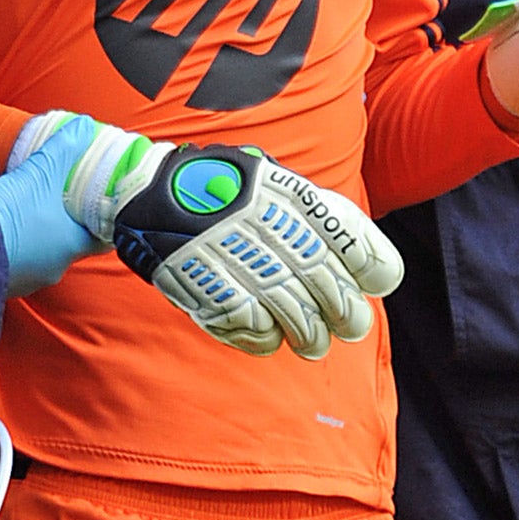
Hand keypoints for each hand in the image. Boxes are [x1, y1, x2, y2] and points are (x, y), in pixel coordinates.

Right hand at [0, 114, 101, 295]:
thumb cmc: (7, 215)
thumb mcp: (38, 173)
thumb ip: (64, 148)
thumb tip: (85, 125)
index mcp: (72, 245)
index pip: (105, 238)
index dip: (108, 221)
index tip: (107, 204)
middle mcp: (55, 267)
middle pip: (73, 244)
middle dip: (71, 223)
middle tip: (70, 199)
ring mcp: (29, 278)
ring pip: (45, 254)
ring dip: (43, 235)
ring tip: (37, 210)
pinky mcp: (5, 281)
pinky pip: (20, 262)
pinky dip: (19, 246)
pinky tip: (9, 227)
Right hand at [11, 113, 404, 359]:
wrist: (141, 190)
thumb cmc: (218, 188)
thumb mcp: (270, 178)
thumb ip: (313, 211)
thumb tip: (363, 255)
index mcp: (287, 194)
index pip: (349, 237)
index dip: (372, 265)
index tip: (378, 281)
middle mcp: (265, 227)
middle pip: (327, 285)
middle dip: (346, 311)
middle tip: (351, 325)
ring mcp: (235, 261)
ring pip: (295, 315)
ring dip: (310, 335)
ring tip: (314, 341)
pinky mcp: (207, 290)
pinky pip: (251, 329)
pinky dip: (265, 340)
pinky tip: (269, 337)